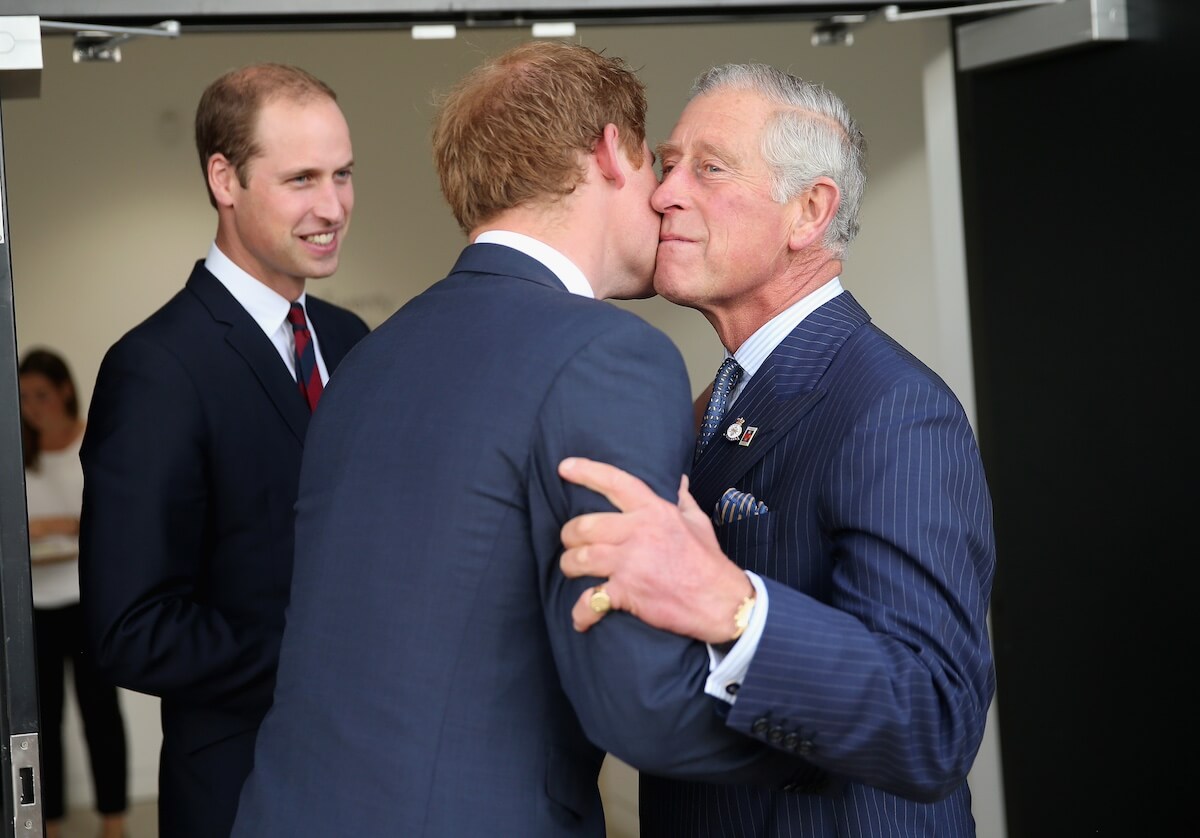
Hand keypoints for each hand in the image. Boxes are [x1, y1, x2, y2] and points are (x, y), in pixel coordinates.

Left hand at [558, 457, 752, 643]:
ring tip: (572, 570)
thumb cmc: (708, 562)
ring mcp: (631, 563)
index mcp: (655, 511)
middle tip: (571, 542)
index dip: (586, 472)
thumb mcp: (698, 523)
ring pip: (579, 558)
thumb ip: (683, 500)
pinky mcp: (627, 592)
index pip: (615, 483)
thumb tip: (678, 480)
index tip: (564, 468)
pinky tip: (581, 619)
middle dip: (570, 535)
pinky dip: (582, 613)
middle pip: (585, 525)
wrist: (721, 602)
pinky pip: (591, 601)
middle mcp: (639, 532)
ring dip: (569, 566)